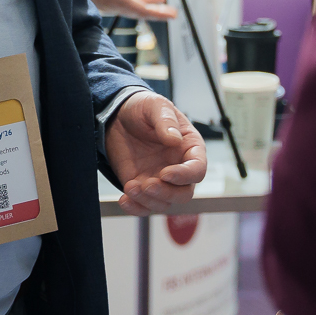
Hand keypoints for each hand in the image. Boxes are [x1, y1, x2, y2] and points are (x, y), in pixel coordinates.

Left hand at [104, 91, 205, 215]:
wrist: (117, 115)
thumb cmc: (143, 108)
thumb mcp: (155, 106)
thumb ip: (166, 121)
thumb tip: (174, 139)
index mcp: (189, 148)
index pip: (197, 169)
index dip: (185, 175)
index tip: (166, 173)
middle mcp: (178, 168)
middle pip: (183, 193)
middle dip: (167, 193)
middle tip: (147, 185)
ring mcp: (160, 180)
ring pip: (163, 203)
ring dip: (148, 200)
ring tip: (130, 187)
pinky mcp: (141, 186)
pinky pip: (143, 206)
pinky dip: (135, 208)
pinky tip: (124, 200)